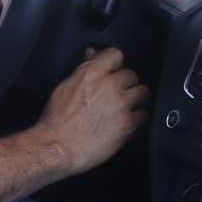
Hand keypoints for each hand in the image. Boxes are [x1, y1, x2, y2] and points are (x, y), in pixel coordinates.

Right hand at [34, 47, 150, 175]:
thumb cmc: (56, 120)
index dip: (116, 64)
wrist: (57, 147)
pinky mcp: (128, 124)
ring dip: (136, 100)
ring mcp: (121, 104)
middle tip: (118, 96)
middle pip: (131, 75)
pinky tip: (130, 124)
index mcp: (91, 73)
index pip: (115, 55)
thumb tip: (92, 54)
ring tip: (127, 109)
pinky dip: (139, 120)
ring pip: (143, 93)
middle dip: (126, 85)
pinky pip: (145, 116)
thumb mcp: (65, 87)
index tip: (114, 72)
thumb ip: (83, 69)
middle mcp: (109, 85)